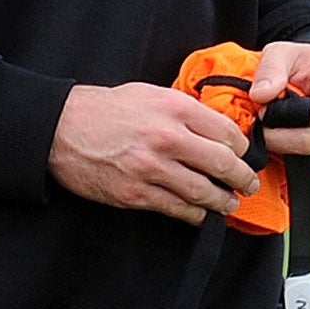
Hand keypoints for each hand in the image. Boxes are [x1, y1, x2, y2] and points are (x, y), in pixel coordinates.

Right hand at [46, 82, 258, 224]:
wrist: (61, 128)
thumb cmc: (104, 109)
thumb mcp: (148, 94)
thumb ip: (182, 110)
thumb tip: (214, 128)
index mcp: (173, 107)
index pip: (227, 132)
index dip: (242, 148)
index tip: (243, 155)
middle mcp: (166, 137)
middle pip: (223, 164)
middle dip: (242, 178)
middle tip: (248, 184)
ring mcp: (151, 168)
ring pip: (204, 192)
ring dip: (224, 201)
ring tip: (229, 202)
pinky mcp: (136, 193)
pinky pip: (178, 209)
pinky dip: (196, 214)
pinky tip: (201, 213)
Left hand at [252, 41, 309, 180]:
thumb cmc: (300, 63)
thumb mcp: (281, 53)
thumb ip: (269, 70)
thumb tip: (260, 97)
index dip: (289, 119)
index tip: (266, 111)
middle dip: (278, 140)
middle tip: (259, 129)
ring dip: (286, 152)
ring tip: (274, 132)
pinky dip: (298, 164)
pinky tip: (287, 145)